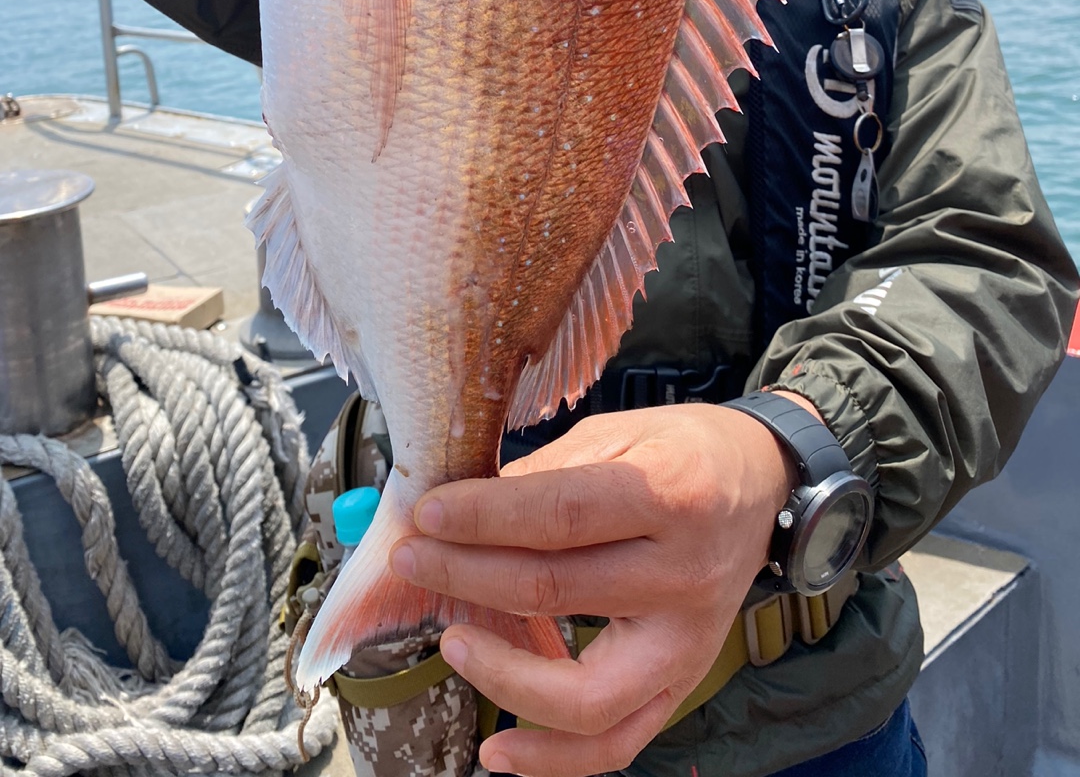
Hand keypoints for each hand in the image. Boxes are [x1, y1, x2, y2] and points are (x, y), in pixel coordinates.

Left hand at [390, 394, 822, 776]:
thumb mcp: (617, 434)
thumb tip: (461, 508)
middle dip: (466, 576)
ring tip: (452, 642)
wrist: (762, 483)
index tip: (426, 514)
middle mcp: (683, 574)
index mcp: (668, 492)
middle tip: (413, 560)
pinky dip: (554, 759)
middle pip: (556, 591)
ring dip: (502, 674)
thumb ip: (544, 474)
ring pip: (585, 692)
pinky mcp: (684, 680)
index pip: (558, 516)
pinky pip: (619, 741)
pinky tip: (499, 750)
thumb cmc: (681, 449)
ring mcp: (688, 639)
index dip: (482, 517)